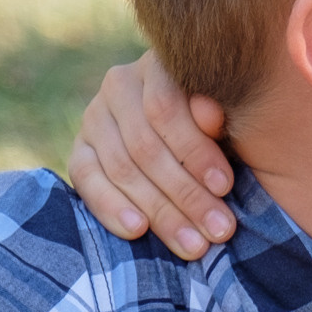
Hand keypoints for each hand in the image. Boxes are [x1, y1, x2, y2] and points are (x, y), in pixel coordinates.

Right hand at [66, 51, 234, 258]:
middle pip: (145, 146)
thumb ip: (220, 115)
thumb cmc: (224, 125)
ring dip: (161, 212)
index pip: (166, 108)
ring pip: (122, 168)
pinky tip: (138, 231)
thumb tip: (212, 115)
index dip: (195, 150)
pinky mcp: (79, 150)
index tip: (225, 188)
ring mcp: (94, 117)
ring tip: (194, 245)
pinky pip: (86, 179)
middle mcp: (119, 84)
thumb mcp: (232, 115)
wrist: (191, 137)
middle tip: (219, 230)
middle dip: (186, 195)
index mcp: (159, 66)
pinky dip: (112, 207)